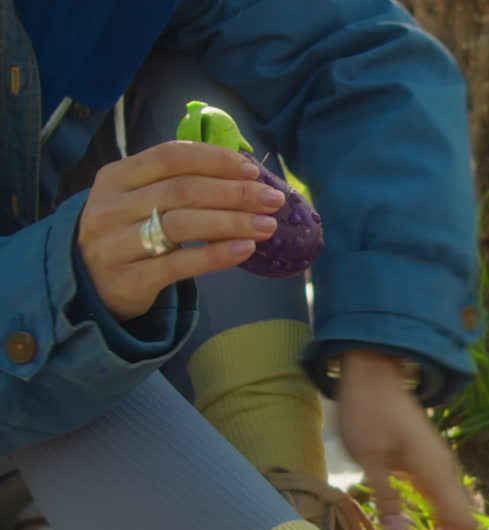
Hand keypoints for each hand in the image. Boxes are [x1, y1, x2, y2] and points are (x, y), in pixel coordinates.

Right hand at [78, 140, 286, 321]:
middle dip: (235, 193)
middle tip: (272, 200)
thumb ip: (179, 183)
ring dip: (233, 223)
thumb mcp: (141, 200)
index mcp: (115, 177)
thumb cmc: (129, 234)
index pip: (170, 157)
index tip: (253, 170)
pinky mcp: (128, 280)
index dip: (215, 160)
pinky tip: (245, 250)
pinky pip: (179, 265)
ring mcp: (115, 244)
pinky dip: (216, 256)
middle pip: (183, 191)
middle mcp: (110, 207)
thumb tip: (246, 175)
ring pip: (183, 225)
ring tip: (267, 226)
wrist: (90, 285)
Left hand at [335, 349, 478, 529]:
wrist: (374, 374)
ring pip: (456, 519)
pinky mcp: (432, 469)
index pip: (459, 526)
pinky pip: (445, 508)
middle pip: (463, 528)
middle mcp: (447, 473)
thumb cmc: (367, 410)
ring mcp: (442, 470)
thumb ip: (386, 494)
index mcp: (435, 470)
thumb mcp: (368, 454)